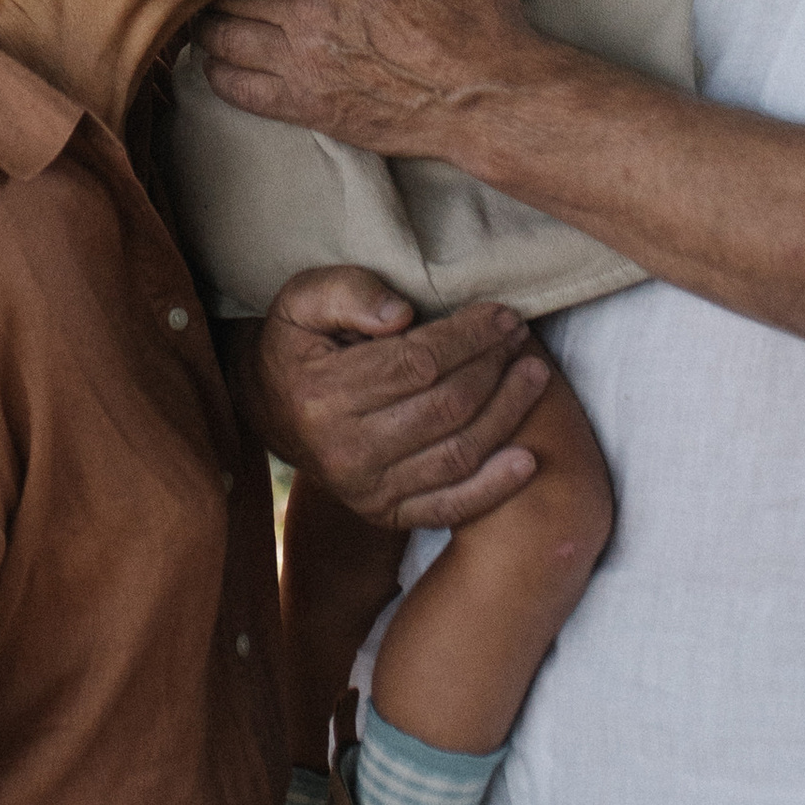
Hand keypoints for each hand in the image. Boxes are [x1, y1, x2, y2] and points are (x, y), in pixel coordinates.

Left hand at [199, 0, 539, 162]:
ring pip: (223, 34)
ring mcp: (305, 61)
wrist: (490, 100)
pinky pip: (236, 88)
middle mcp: (314, 10)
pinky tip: (221, 59)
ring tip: (215, 7)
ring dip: (213, 18)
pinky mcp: (305, 106)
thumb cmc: (482, 17)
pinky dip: (219, 72)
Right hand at [244, 265, 551, 531]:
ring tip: (534, 377)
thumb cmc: (299, 343)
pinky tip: (527, 460)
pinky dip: (493, 488)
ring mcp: (365, 489)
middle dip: (493, 368)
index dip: (468, 337)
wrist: (270, 408)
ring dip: (506, 415)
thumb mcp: (303, 299)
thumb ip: (347, 292)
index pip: (417, 364)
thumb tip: (400, 315)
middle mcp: (344, 451)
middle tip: (519, 339)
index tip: (501, 315)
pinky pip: (448, 507)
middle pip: (444, 408)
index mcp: (322, 394)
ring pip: (456, 454)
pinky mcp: (383, 512)